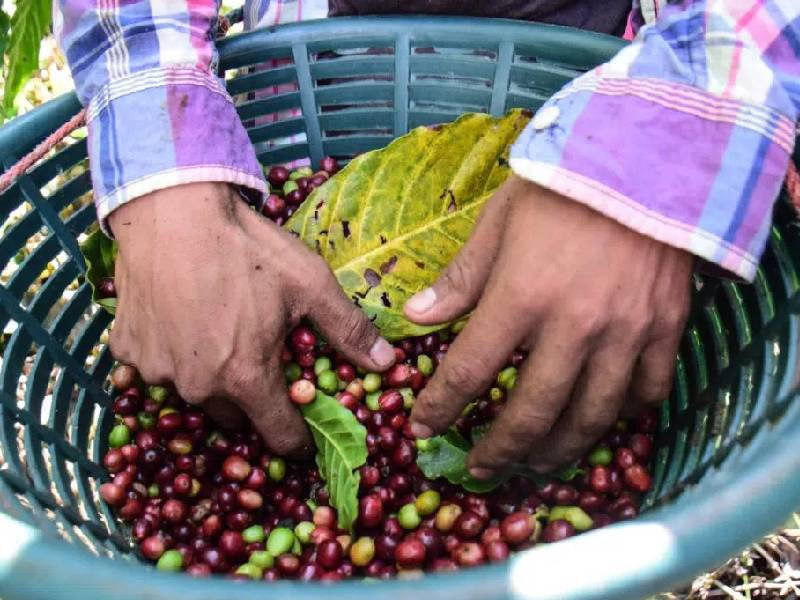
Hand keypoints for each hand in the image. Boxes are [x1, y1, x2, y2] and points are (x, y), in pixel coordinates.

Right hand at [109, 183, 395, 455]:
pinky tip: (184, 318)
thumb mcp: (310, 285)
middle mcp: (199, 387)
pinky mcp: (128, 350)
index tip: (303, 433)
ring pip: (195, 391)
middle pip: (235, 417)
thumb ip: (349, 329)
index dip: (296, 439)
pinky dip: (174, 353)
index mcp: (248, 379)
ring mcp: (158, 371)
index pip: (278, 436)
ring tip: (220, 333)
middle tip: (260, 362)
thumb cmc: (248, 249)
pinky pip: (159, 366)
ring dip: (211, 376)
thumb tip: (388, 363)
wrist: (172, 209)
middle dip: (252, 400)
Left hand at [405, 176, 692, 475]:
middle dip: (499, 450)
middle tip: (478, 469)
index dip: (440, 407)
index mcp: (520, 296)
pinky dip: (621, 415)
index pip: (468, 371)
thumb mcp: (498, 222)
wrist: (649, 158)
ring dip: (556, 451)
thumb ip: (460, 278)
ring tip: (533, 464)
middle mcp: (572, 327)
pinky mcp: (664, 330)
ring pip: (589, 417)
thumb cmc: (564, 185)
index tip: (422, 428)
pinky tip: (599, 419)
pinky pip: (645, 392)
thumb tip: (416, 316)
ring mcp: (624, 333)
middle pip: (530, 413)